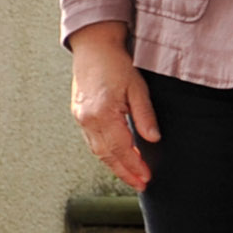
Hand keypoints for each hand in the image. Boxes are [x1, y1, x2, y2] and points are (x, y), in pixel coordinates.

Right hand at [66, 23, 158, 191]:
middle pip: (107, 155)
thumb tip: (153, 139)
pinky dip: (105, 153)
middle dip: (124, 172)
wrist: (93, 48)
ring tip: (132, 176)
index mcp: (102, 113)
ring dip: (115, 165)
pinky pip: (92, 141)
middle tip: (141, 184)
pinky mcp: (79, 115)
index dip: (134, 165)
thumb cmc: (116, 64)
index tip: (146, 177)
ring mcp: (81, 118)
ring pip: (97, 151)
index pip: (121, 148)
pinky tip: (117, 158)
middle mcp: (88, 119)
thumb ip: (145, 115)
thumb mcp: (137, 87)